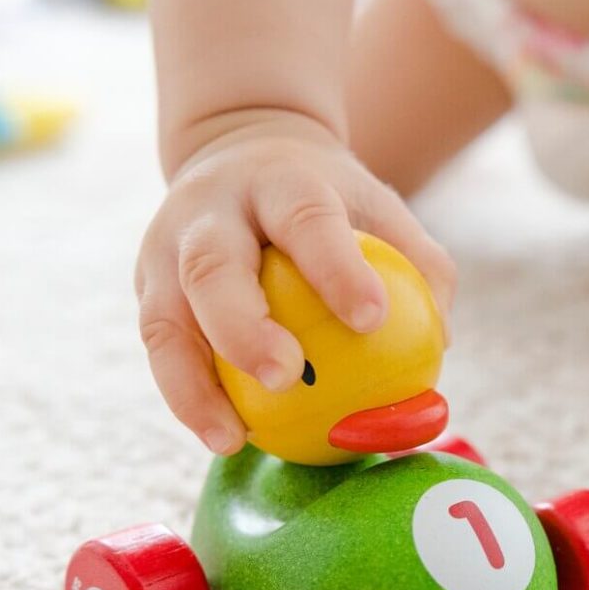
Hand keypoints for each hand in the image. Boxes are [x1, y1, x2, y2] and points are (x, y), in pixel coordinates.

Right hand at [135, 112, 456, 455]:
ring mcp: (165, 249)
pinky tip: (222, 435)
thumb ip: (416, 262)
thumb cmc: (319, 197)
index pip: (307, 220)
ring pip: (164, 320)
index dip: (335, 267)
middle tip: (285, 379)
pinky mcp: (146, 287)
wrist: (234, 151)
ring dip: (193, 385)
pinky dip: (187, 396)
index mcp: (280, 182)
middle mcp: (211, 211)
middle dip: (243, 326)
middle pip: (213, 267)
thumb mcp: (372, 203)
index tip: (370, 320)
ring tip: (232, 438)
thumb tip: (442, 343)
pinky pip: (161, 350)